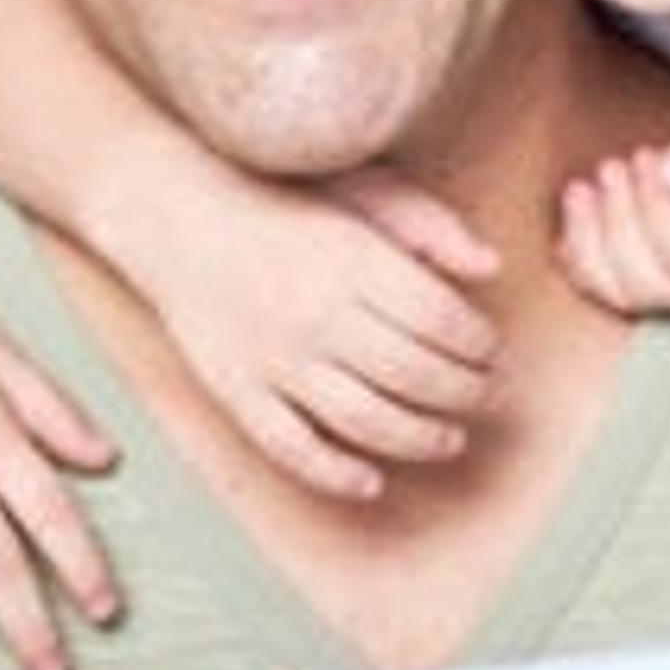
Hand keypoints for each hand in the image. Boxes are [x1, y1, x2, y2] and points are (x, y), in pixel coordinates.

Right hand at [123, 166, 502, 501]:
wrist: (178, 217)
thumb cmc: (282, 203)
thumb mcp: (362, 188)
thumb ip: (429, 225)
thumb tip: (490, 269)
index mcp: (353, 260)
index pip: (442, 322)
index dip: (479, 346)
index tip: (489, 350)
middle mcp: (317, 314)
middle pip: (414, 374)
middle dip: (463, 392)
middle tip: (482, 393)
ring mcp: (276, 359)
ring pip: (365, 419)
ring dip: (420, 439)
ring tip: (450, 439)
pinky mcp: (239, 392)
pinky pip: (292, 447)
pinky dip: (335, 474)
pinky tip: (371, 480)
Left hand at [558, 94, 669, 313]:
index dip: (652, 203)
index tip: (649, 155)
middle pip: (646, 282)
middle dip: (616, 222)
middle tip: (612, 166)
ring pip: (623, 293)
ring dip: (590, 241)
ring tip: (584, 187)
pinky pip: (612, 289)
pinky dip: (582, 255)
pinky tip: (578, 213)